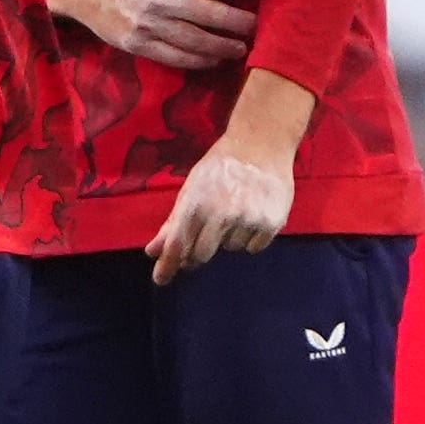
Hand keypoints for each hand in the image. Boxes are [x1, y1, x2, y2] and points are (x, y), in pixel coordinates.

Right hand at [50, 0, 270, 70]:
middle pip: (211, 14)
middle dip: (240, 22)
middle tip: (258, 26)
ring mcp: (148, 23)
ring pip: (196, 41)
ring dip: (223, 46)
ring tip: (240, 48)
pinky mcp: (138, 44)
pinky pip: (175, 57)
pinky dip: (199, 61)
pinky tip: (214, 60)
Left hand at [147, 141, 293, 284]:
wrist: (261, 144)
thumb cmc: (220, 167)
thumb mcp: (191, 189)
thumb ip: (173, 223)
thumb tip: (152, 252)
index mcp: (197, 203)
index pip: (178, 244)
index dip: (167, 265)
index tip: (161, 279)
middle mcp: (221, 214)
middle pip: (202, 255)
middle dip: (198, 253)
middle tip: (203, 237)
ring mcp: (248, 219)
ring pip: (231, 249)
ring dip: (228, 237)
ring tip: (236, 210)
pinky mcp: (271, 223)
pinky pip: (254, 247)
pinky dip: (251, 237)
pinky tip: (252, 213)